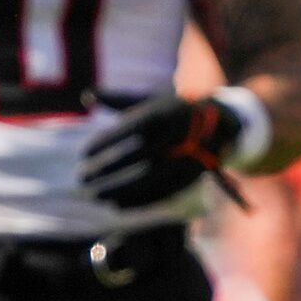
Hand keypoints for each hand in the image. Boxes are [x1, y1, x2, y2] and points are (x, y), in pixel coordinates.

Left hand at [80, 95, 237, 207]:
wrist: (219, 123)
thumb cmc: (172, 110)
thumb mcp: (150, 99)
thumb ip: (118, 99)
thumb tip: (87, 96)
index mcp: (166, 113)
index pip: (131, 128)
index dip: (106, 141)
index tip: (82, 153)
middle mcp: (179, 134)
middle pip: (138, 156)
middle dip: (107, 169)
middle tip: (81, 178)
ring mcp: (188, 156)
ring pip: (151, 178)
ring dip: (120, 190)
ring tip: (95, 196)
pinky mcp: (192, 175)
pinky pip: (164, 192)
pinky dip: (139, 201)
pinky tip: (116, 205)